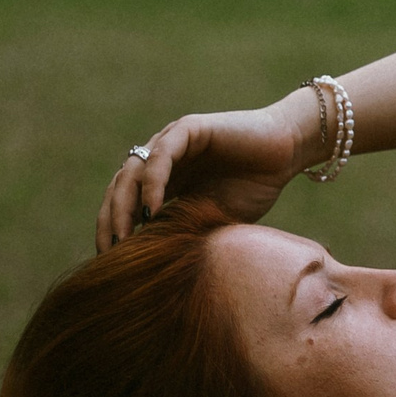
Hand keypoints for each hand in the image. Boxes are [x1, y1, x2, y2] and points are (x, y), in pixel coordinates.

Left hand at [96, 97, 320, 250]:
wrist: (286, 153)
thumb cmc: (254, 187)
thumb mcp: (211, 219)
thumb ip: (181, 232)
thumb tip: (150, 267)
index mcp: (163, 182)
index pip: (123, 204)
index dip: (112, 230)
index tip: (109, 262)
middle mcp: (160, 160)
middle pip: (119, 188)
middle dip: (110, 221)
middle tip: (109, 252)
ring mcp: (171, 142)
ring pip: (132, 171)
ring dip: (124, 205)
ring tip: (124, 235)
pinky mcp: (188, 129)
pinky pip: (160, 156)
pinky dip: (153, 183)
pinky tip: (152, 210)